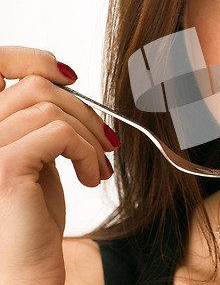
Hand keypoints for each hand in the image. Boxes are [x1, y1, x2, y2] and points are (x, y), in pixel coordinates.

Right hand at [0, 46, 117, 284]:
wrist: (26, 264)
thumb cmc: (32, 210)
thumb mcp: (36, 151)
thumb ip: (36, 115)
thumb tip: (63, 74)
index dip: (32, 58)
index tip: (70, 76)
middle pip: (35, 84)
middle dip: (83, 109)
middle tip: (106, 141)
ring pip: (51, 107)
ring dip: (90, 135)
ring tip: (100, 165)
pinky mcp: (4, 166)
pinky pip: (58, 131)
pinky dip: (87, 150)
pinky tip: (92, 177)